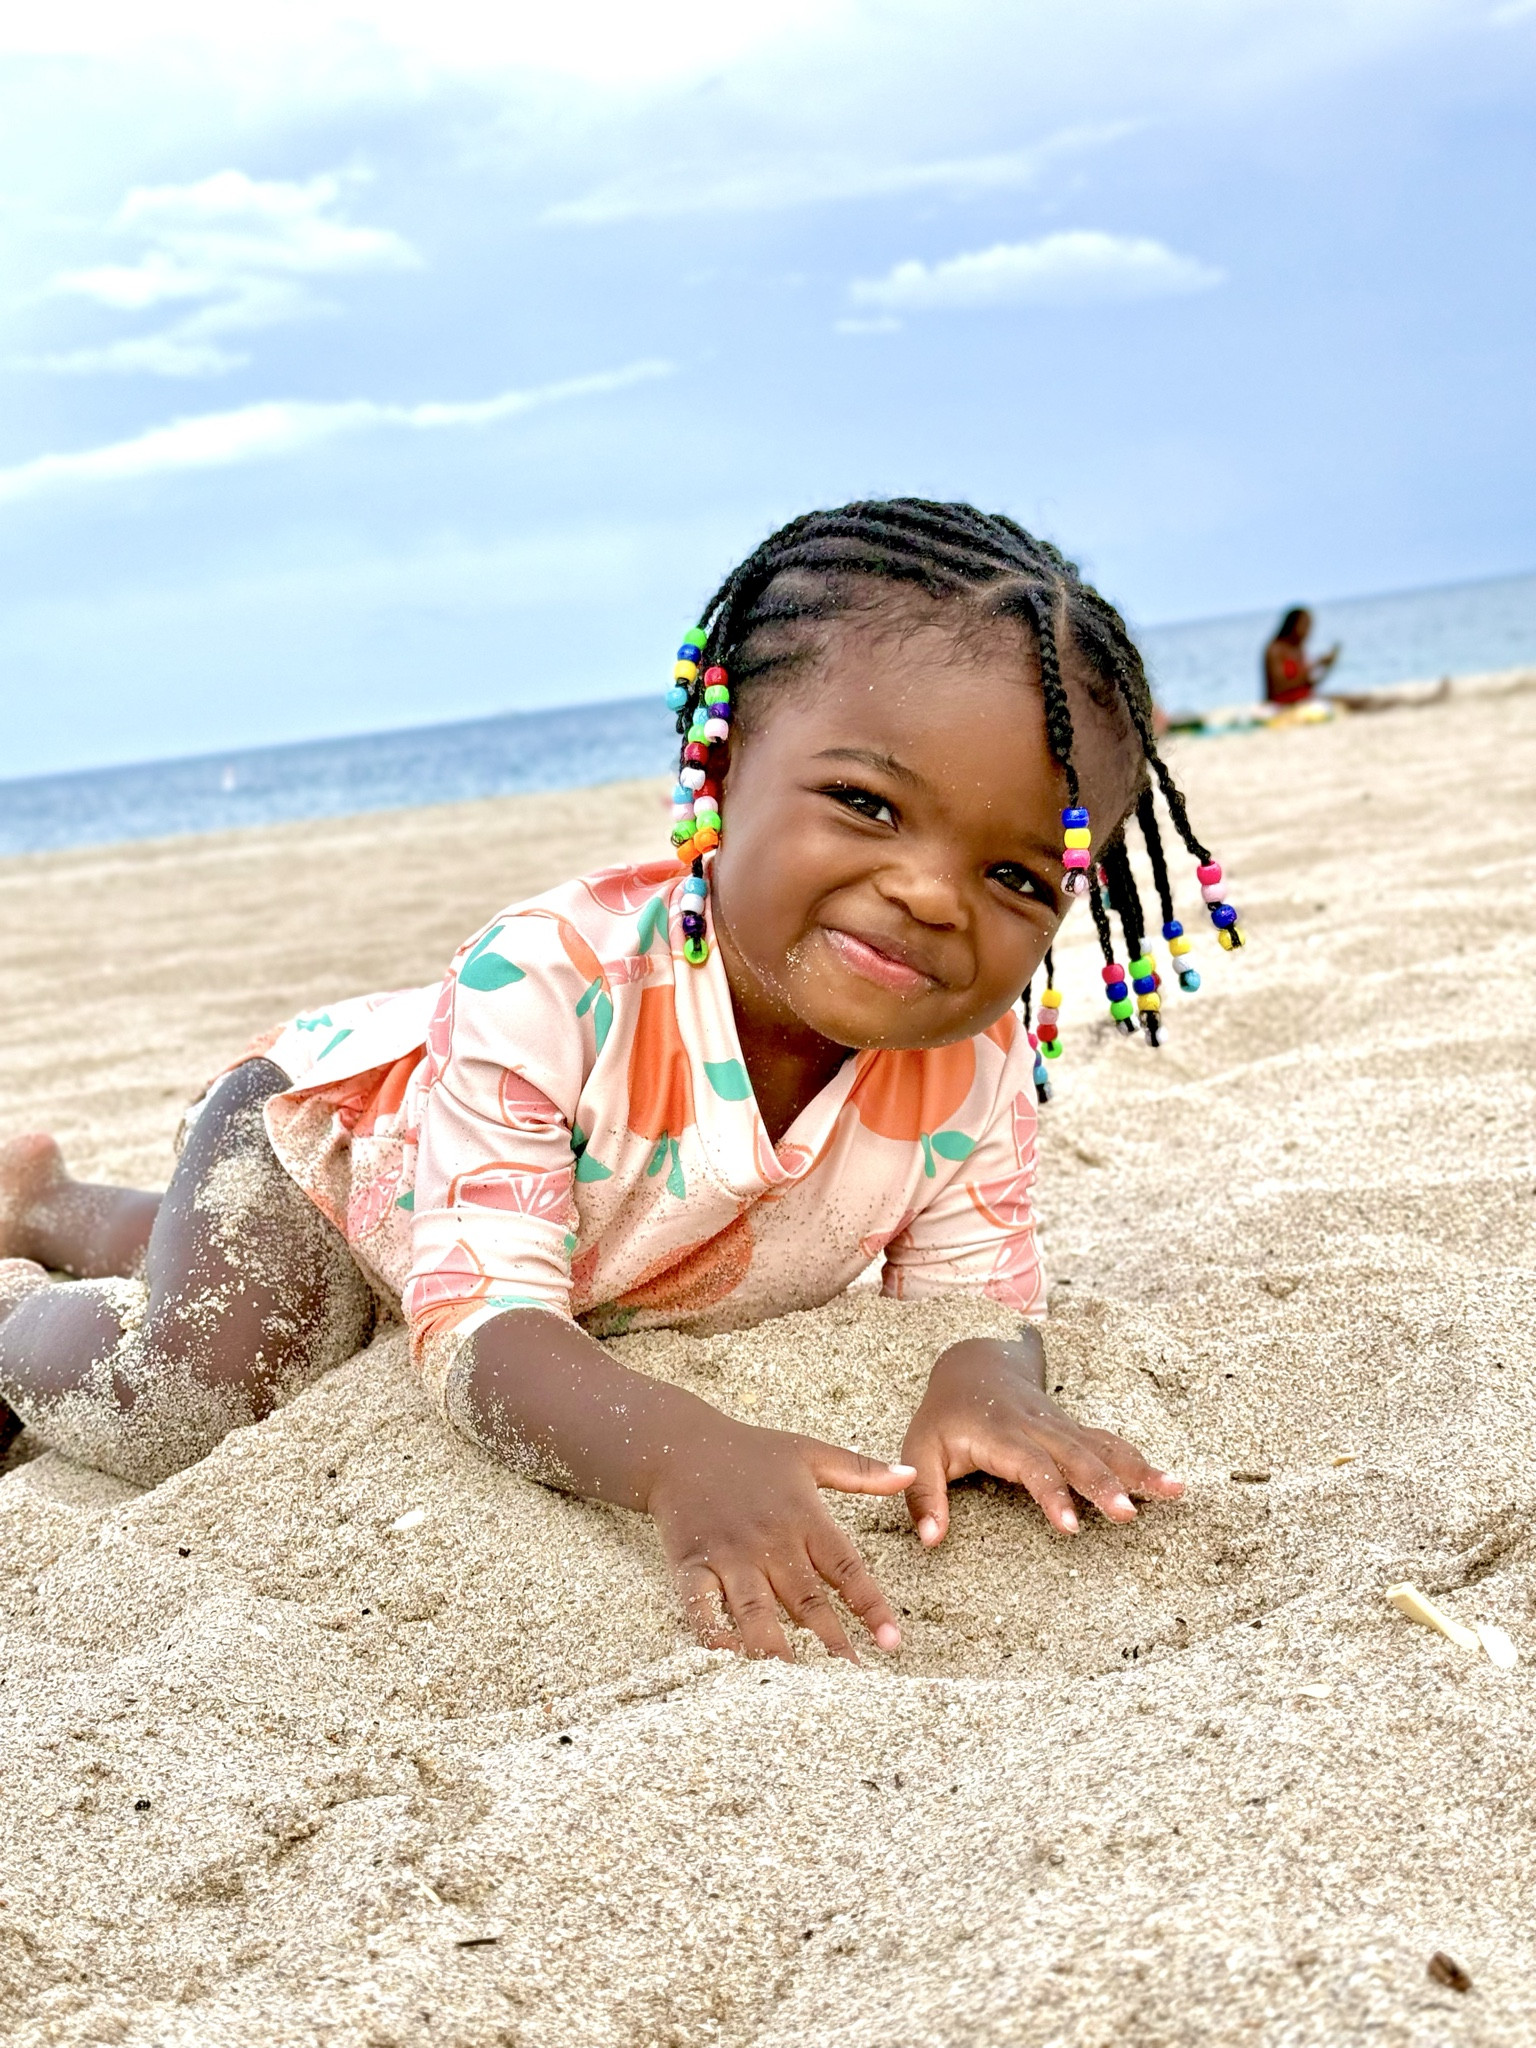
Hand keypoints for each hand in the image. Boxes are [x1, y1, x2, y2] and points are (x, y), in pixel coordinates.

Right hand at [646, 1417, 913, 1662]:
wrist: (680, 1445)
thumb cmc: (750, 1451)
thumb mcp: (810, 1453)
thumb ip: (862, 1470)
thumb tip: (911, 1474)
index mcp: (803, 1517)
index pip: (845, 1568)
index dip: (870, 1606)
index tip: (892, 1641)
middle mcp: (769, 1542)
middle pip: (805, 1602)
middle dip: (831, 1644)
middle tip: (853, 1683)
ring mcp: (728, 1556)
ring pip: (756, 1613)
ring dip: (777, 1651)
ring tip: (796, 1690)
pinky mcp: (691, 1565)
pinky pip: (700, 1607)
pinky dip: (713, 1635)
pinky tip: (730, 1662)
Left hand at [900, 1335, 1181, 1545]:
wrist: (976, 1362)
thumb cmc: (944, 1416)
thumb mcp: (919, 1449)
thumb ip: (924, 1495)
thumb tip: (930, 1542)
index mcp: (999, 1431)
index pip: (1030, 1463)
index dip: (1051, 1493)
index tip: (1070, 1527)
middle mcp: (1037, 1426)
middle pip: (1077, 1453)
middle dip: (1104, 1484)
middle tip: (1127, 1515)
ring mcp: (1061, 1426)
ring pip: (1103, 1445)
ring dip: (1138, 1468)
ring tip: (1175, 1491)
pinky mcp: (1075, 1430)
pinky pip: (1110, 1445)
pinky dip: (1140, 1463)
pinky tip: (1171, 1483)